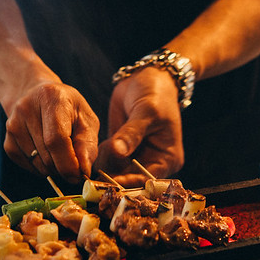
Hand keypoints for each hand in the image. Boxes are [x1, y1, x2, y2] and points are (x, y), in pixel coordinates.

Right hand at [3, 82, 98, 183]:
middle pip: (46, 155)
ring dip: (53, 169)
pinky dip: (41, 168)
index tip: (78, 175)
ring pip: (37, 164)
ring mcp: (13, 125)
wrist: (38, 97)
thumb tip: (83, 170)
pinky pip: (27, 166)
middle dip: (63, 168)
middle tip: (73, 164)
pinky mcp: (7, 141)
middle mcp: (26, 109)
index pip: (55, 139)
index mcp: (50, 98)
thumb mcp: (86, 120)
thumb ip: (87, 145)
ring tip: (60, 154)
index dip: (68, 163)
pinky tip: (47, 154)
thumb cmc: (68, 109)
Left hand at [97, 67, 183, 186]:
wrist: (148, 77)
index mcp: (167, 158)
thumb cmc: (156, 94)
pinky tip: (97, 148)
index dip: (129, 182)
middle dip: (113, 178)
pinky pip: (108, 162)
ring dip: (104, 168)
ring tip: (98, 153)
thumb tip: (118, 151)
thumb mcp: (146, 112)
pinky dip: (100, 158)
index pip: (148, 179)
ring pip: (117, 173)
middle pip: (131, 180)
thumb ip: (131, 133)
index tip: (108, 181)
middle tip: (92, 178)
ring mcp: (136, 157)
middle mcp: (153, 162)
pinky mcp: (121, 150)